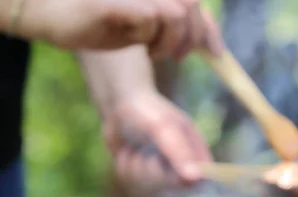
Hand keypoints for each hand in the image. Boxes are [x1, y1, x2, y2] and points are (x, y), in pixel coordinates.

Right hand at [9, 0, 223, 58]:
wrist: (50, 12)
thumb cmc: (98, 18)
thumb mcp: (146, 23)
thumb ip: (177, 25)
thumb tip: (215, 47)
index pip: (195, 3)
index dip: (208, 28)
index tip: (215, 52)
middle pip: (192, 4)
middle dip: (193, 38)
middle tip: (176, 57)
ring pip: (177, 12)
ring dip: (170, 40)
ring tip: (151, 50)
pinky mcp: (117, 0)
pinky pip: (152, 17)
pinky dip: (149, 36)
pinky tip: (135, 42)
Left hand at [102, 89, 212, 196]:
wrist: (118, 106)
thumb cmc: (147, 110)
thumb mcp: (163, 127)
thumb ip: (179, 152)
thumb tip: (194, 178)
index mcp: (197, 152)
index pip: (202, 180)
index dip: (186, 182)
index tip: (169, 172)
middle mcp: (182, 166)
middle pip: (172, 188)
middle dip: (154, 172)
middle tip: (148, 156)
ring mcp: (162, 173)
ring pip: (150, 188)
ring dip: (136, 168)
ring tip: (135, 149)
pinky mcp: (143, 177)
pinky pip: (133, 185)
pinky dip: (125, 168)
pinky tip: (127, 153)